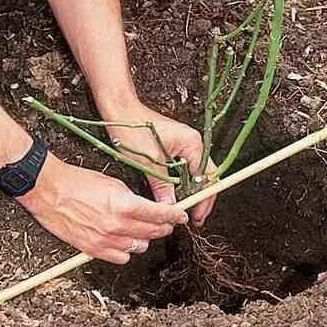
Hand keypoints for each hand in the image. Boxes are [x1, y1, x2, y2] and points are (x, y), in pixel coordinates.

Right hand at [18, 153, 187, 263]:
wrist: (49, 189)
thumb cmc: (77, 182)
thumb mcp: (113, 183)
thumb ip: (133, 199)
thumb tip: (149, 208)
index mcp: (125, 205)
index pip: (161, 215)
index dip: (175, 216)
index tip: (181, 215)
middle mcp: (118, 225)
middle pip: (154, 232)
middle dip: (164, 226)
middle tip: (166, 222)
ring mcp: (105, 240)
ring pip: (140, 247)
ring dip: (145, 238)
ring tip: (142, 230)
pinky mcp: (92, 249)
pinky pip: (121, 258)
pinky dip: (126, 251)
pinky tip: (125, 241)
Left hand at [104, 102, 215, 226]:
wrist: (119, 110)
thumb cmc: (133, 129)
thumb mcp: (149, 163)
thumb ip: (163, 186)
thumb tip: (171, 206)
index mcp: (192, 144)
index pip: (208, 177)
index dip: (205, 198)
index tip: (198, 215)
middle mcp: (192, 143)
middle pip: (204, 176)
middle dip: (199, 197)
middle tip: (192, 217)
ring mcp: (183, 144)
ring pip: (193, 174)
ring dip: (189, 191)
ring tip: (183, 208)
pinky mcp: (173, 146)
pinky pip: (183, 168)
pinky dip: (180, 183)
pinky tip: (174, 194)